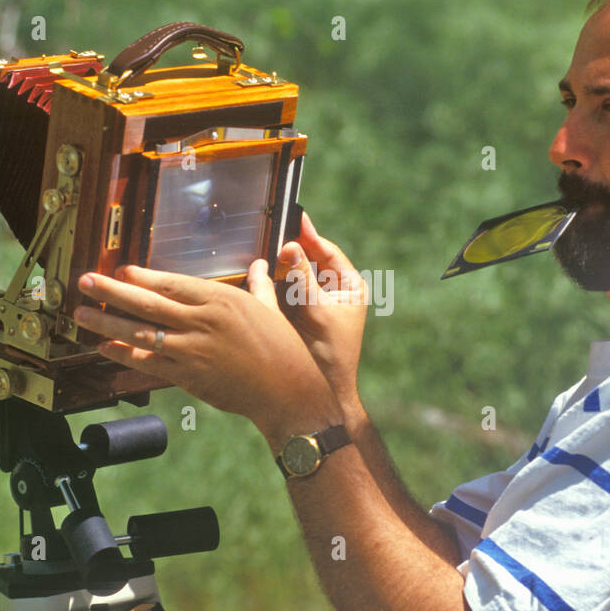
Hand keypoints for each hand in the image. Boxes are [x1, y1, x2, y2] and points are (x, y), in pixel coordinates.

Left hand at [73, 261, 341, 447]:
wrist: (288, 390)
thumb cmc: (284, 348)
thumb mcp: (271, 308)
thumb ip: (258, 285)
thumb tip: (259, 264)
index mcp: (222, 299)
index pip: (172, 283)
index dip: (141, 276)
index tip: (120, 269)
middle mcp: (203, 321)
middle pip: (148, 303)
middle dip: (111, 292)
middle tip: (84, 282)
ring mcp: (193, 350)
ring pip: (142, 333)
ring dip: (107, 323)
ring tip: (82, 315)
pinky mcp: (189, 376)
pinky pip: (149, 364)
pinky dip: (124, 355)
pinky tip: (105, 348)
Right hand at [274, 212, 368, 412]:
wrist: (321, 392)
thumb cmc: (330, 354)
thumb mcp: (318, 310)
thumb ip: (303, 277)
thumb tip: (290, 246)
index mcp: (349, 287)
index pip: (328, 252)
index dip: (310, 235)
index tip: (294, 218)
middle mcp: (333, 292)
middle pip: (309, 260)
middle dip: (291, 249)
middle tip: (271, 234)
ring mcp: (314, 303)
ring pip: (294, 274)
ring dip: (280, 265)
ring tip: (264, 251)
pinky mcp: (297, 315)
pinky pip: (284, 291)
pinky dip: (273, 283)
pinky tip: (260, 274)